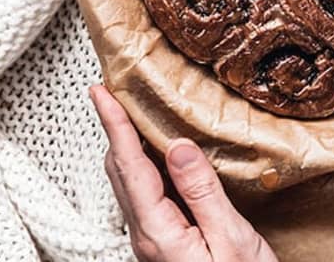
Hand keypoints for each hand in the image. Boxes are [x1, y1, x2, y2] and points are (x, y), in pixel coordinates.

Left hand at [90, 85, 278, 261]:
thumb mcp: (230, 237)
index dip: (115, 126)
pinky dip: (141, 162)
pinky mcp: (164, 238)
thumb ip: (201, 191)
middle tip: (108, 94)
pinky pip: (144, 192)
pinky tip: (154, 153)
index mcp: (160, 231)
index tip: (103, 94)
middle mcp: (148, 234)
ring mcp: (153, 238)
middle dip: (112, 129)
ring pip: (128, 181)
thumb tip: (179, 146)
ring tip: (126, 115)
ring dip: (124, 144)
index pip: (130, 167)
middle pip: (120, 171)